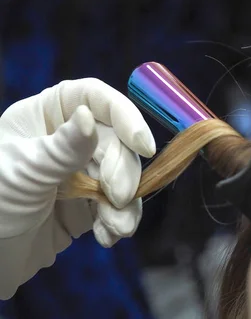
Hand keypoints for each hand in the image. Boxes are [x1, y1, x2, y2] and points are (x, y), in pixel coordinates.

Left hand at [0, 79, 154, 298]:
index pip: (94, 98)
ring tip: (117, 227)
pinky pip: (118, 206)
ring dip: (126, 202)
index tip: (142, 145)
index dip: (124, 115)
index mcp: (44, 116)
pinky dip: (119, 220)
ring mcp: (79, 173)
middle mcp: (66, 140)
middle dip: (123, 171)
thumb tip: (88, 116)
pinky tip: (108, 236)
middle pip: (116, 140)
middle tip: (119, 197)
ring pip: (123, 175)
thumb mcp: (23, 173)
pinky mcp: (87, 205)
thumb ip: (62, 148)